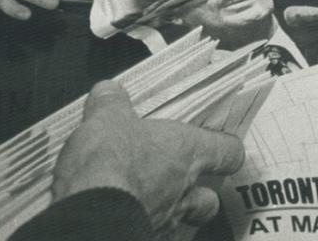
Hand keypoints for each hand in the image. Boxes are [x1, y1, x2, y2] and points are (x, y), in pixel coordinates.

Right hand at [54, 80, 245, 239]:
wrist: (89, 213)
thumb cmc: (108, 163)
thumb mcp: (106, 118)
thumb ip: (112, 103)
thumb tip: (109, 91)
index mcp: (186, 151)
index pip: (228, 152)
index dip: (226, 150)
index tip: (222, 147)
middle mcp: (183, 189)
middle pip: (211, 197)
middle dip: (202, 192)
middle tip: (186, 183)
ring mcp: (166, 219)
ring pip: (186, 221)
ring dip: (176, 214)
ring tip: (156, 205)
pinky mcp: (145, 238)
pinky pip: (156, 235)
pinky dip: (148, 229)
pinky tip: (129, 221)